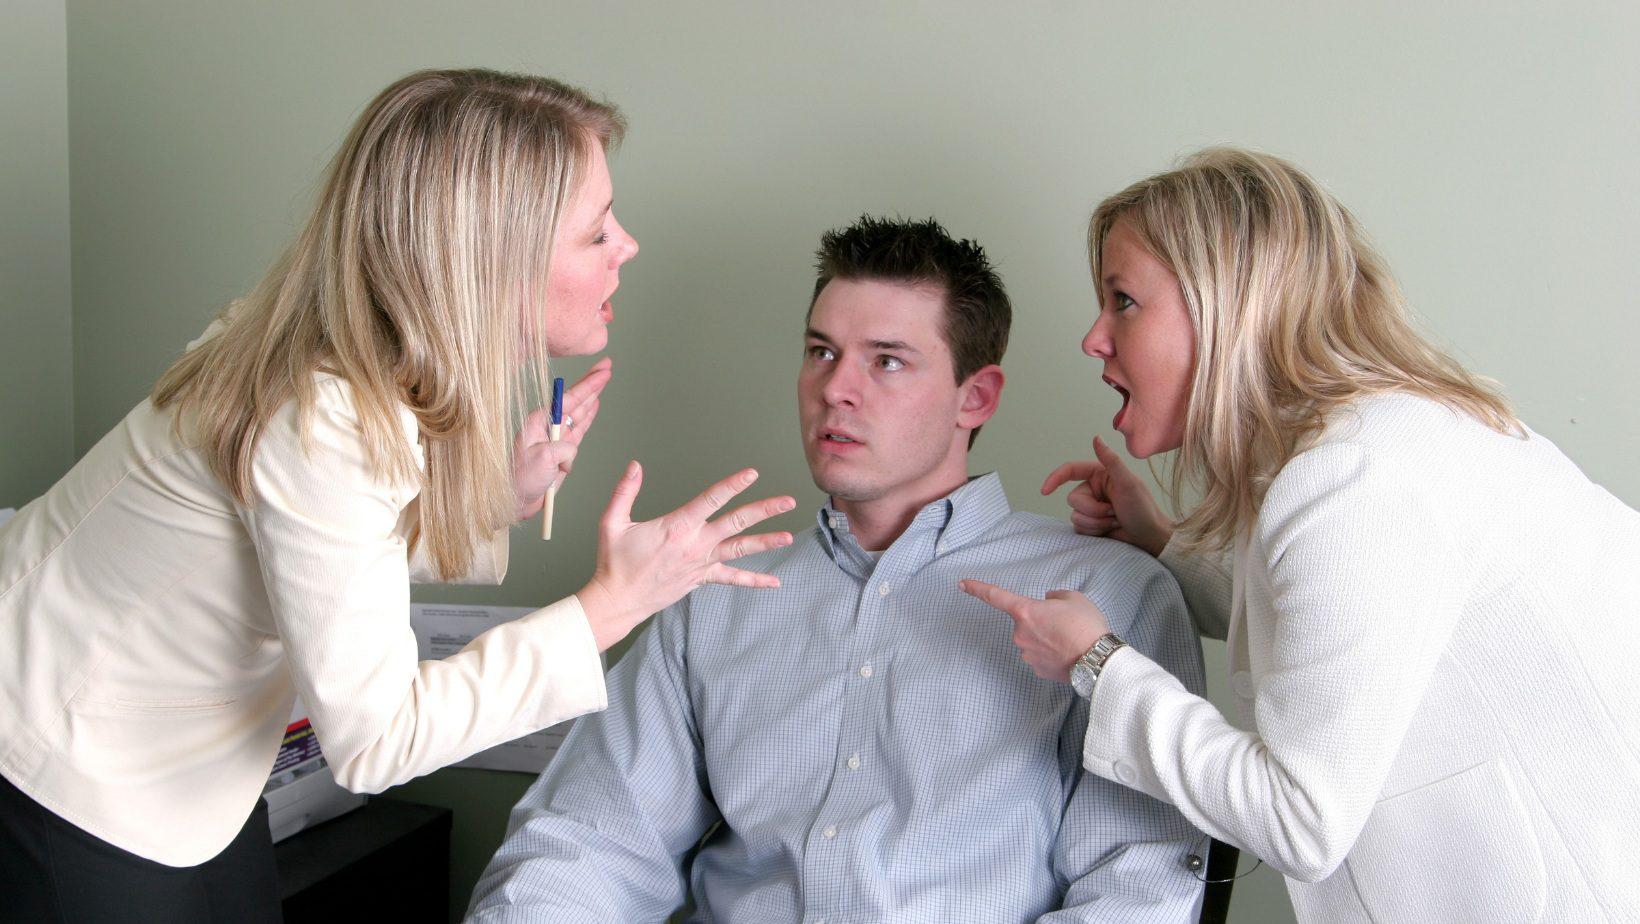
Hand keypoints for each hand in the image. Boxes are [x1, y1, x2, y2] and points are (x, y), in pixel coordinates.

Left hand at [514, 358, 612, 520]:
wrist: (514, 501)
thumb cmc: (519, 479)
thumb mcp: (543, 459)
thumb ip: (563, 447)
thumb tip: (572, 450)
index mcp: (539, 422)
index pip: (569, 398)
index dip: (588, 384)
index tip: (602, 371)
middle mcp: (548, 427)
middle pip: (576, 400)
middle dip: (592, 383)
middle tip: (607, 367)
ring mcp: (556, 439)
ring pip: (579, 412)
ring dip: (593, 397)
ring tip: (604, 380)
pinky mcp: (561, 453)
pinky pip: (579, 430)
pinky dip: (589, 417)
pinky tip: (594, 407)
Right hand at [577, 463, 795, 650]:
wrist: (618, 600)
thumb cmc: (614, 562)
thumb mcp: (612, 522)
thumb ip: (624, 491)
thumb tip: (635, 466)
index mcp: (677, 527)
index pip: (711, 499)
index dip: (732, 485)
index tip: (751, 473)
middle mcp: (695, 544)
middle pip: (737, 523)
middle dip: (764, 510)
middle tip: (788, 501)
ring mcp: (701, 563)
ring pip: (740, 549)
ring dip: (766, 542)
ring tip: (789, 536)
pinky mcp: (701, 579)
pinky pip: (732, 579)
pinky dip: (754, 581)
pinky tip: (774, 583)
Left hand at [960, 580, 1109, 682]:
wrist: (1098, 660)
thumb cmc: (1086, 626)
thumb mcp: (1074, 598)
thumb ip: (1055, 596)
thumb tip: (1048, 602)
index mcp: (1026, 611)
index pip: (996, 596)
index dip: (977, 588)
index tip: (962, 584)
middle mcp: (1020, 634)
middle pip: (1026, 622)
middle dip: (1041, 620)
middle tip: (1065, 623)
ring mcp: (1027, 654)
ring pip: (1033, 640)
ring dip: (1047, 638)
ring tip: (1071, 639)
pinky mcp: (1036, 670)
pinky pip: (1040, 656)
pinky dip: (1052, 653)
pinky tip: (1068, 653)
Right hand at [1041, 435, 1171, 556]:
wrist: (1150, 537)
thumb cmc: (1143, 509)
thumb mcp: (1128, 483)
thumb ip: (1111, 460)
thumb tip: (1096, 437)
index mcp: (1099, 474)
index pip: (1070, 470)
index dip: (1055, 479)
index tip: (1044, 491)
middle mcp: (1093, 489)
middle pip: (1073, 499)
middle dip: (1093, 510)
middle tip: (1113, 512)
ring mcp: (1091, 508)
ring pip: (1075, 516)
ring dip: (1096, 523)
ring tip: (1114, 521)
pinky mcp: (1090, 524)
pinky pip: (1079, 528)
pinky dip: (1094, 531)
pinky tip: (1109, 530)